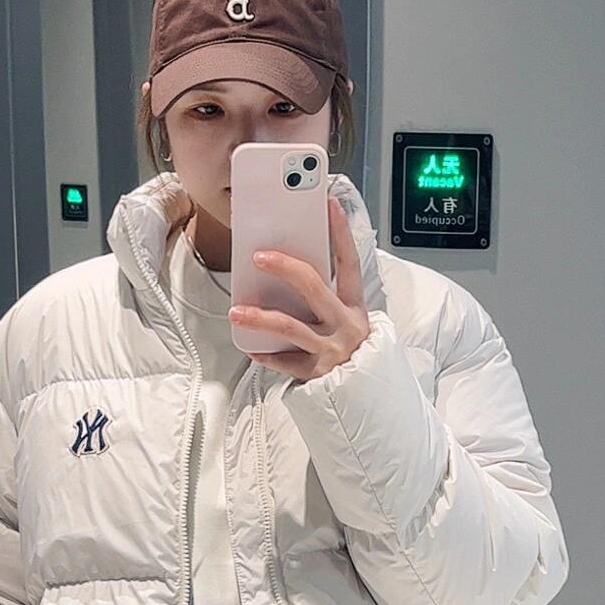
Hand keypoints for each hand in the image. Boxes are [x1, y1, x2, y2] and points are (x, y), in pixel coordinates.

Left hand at [228, 193, 370, 381]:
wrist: (367, 400)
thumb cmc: (350, 353)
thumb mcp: (346, 322)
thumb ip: (323, 300)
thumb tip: (286, 272)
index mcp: (354, 306)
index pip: (348, 262)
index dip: (339, 232)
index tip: (328, 204)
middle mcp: (346, 324)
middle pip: (313, 286)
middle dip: (284, 266)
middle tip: (259, 256)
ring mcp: (332, 349)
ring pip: (290, 326)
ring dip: (260, 317)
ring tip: (236, 311)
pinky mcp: (318, 372)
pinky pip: (285, 361)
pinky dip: (267, 355)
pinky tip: (252, 349)